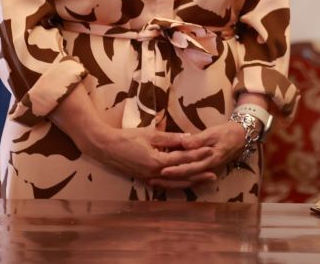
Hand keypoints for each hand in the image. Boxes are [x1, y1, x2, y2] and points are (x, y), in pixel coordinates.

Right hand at [87, 126, 210, 187]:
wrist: (105, 147)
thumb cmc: (127, 137)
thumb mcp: (151, 134)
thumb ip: (171, 138)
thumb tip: (190, 138)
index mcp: (156, 161)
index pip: (182, 158)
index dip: (197, 154)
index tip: (210, 150)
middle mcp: (154, 174)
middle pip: (181, 176)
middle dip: (198, 175)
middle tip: (214, 174)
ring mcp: (149, 178)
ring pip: (173, 184)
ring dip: (189, 182)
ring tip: (203, 180)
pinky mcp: (144, 179)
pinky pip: (164, 185)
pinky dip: (175, 184)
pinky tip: (184, 183)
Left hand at [156, 121, 247, 186]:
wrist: (241, 137)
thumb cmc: (227, 132)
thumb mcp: (214, 133)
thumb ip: (199, 140)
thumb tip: (184, 144)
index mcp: (210, 160)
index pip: (190, 168)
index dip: (176, 169)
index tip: (162, 170)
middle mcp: (208, 168)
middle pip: (186, 177)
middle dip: (169, 180)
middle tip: (152, 180)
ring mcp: (206, 170)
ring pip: (187, 180)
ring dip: (172, 182)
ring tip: (156, 182)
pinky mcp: (205, 169)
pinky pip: (191, 178)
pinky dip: (179, 180)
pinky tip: (167, 180)